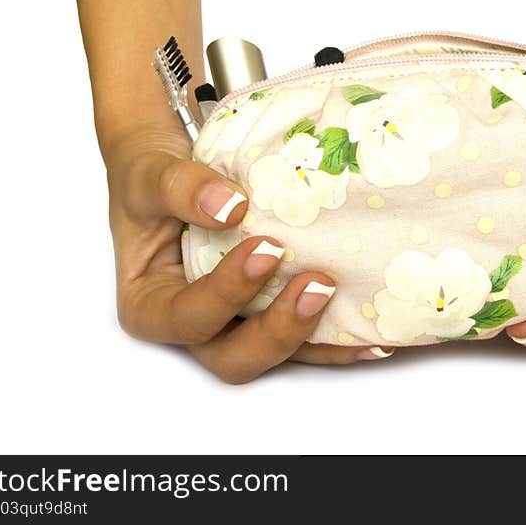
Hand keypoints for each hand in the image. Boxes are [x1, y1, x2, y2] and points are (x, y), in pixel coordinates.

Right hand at [105, 129, 392, 382]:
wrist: (176, 169)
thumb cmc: (149, 179)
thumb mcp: (148, 176)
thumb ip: (178, 188)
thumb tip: (229, 207)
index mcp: (153, 306)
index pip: (186, 319)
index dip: (226, 295)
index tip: (264, 251)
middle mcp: (198, 324)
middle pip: (233, 357)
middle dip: (279, 332)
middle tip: (317, 284)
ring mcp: (237, 322)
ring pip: (278, 353)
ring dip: (319, 340)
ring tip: (358, 313)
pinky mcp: (272, 311)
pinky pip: (307, 336)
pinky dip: (341, 337)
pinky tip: (377, 332)